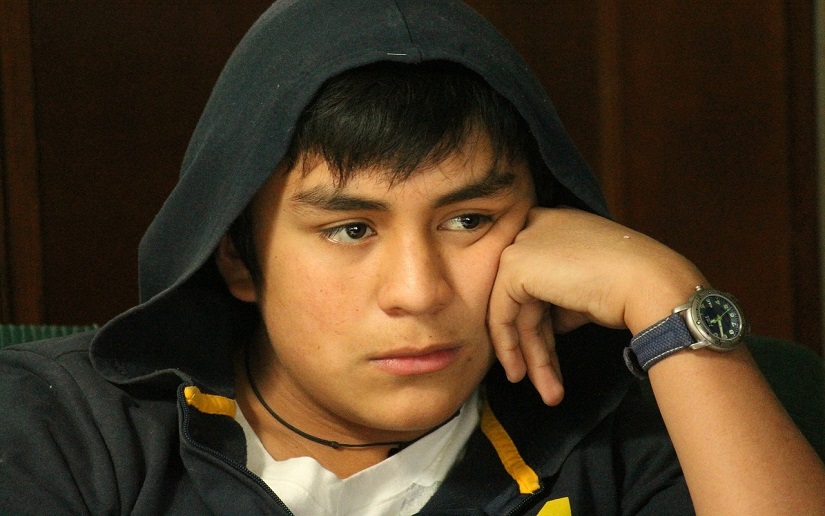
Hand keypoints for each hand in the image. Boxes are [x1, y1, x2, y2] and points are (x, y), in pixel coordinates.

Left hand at [487, 207, 705, 403]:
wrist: (648, 283)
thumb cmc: (630, 286)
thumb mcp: (585, 290)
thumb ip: (558, 299)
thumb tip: (541, 325)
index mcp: (555, 225)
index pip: (535, 278)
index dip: (539, 322)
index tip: (546, 355)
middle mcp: (534, 226)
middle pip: (523, 296)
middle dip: (533, 344)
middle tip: (543, 382)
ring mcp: (521, 243)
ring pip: (513, 309)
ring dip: (531, 355)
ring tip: (547, 392)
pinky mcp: (514, 264)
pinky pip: (501, 313)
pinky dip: (510, 346)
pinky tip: (522, 373)